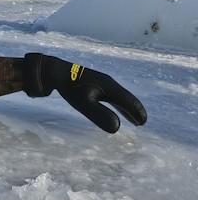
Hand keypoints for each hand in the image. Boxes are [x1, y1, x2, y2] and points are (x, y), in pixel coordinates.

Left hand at [23, 53, 146, 132]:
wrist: (56, 72)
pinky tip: (111, 106)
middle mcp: (108, 83)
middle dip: (133, 110)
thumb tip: (117, 128)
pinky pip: (109, 95)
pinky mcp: (92, 83)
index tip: (142, 122)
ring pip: (117, 97)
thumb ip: (100, 115)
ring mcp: (100, 82)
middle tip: (141, 122)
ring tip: (131, 118)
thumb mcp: (84, 103)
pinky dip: (115, 103)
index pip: (128, 101)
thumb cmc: (70, 88)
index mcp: (110, 87)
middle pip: (125, 98)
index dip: (136, 112)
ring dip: (125, 107)